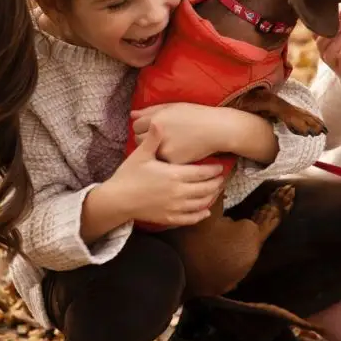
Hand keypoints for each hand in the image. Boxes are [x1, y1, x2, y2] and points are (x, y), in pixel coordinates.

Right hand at [105, 123, 225, 225]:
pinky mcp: (169, 218)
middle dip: (216, 183)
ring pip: (201, 204)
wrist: (117, 199)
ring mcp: (175, 207)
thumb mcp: (141, 155)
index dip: (214, 170)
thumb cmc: (128, 175)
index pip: (202, 173)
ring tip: (217, 191)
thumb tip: (159, 121)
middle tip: (223, 178)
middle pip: (206, 189)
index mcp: (174, 175)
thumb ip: (153, 140)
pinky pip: (190, 218)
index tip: (221, 167)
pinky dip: (200, 215)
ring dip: (212, 197)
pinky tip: (205, 211)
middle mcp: (179, 192)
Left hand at [131, 103, 239, 164]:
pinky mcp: (173, 162)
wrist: (216, 130)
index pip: (136, 127)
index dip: (143, 128)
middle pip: (139, 141)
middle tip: (160, 139)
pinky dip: (167, 159)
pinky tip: (177, 153)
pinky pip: (162, 162)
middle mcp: (157, 134)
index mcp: (156, 119)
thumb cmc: (196, 115)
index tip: (152, 130)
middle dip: (147, 141)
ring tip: (169, 146)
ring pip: (150, 153)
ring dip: (155, 151)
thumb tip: (132, 115)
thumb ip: (150, 110)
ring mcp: (164, 149)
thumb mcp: (173, 107)